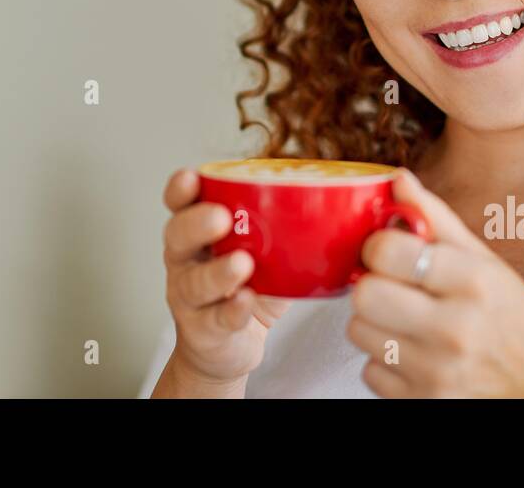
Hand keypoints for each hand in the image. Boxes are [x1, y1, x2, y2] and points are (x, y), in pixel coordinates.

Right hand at [157, 168, 290, 390]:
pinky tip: (246, 302)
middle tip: (221, 217)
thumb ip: (287, 227)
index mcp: (198, 232)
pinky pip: (216, 320)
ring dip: (218, 272)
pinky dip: (232, 310)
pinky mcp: (203, 331)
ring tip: (242, 264)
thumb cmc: (250, 287)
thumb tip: (345, 201)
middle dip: (196, 224)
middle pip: (177, 237)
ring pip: (194, 282)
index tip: (192, 177)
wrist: (230, 348)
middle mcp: (186, 261)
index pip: (180, 204)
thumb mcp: (264, 252)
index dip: (181, 189)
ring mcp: (189, 298)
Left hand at [346, 169, 523, 397]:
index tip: (386, 250)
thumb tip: (398, 179)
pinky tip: (414, 354)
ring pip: (359, 332)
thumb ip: (437, 219)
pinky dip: (385, 363)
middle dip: (370, 285)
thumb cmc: (513, 320)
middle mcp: (455, 328)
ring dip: (375, 324)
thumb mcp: (487, 263)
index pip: (387, 251)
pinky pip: (370, 371)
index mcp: (473, 282)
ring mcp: (437, 372)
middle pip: (365, 294)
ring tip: (407, 322)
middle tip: (390, 286)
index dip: (376, 245)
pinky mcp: (422, 402)